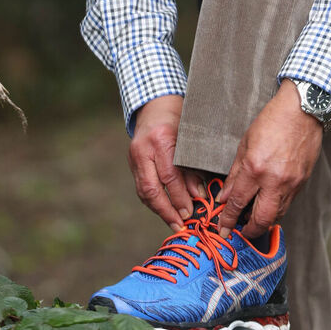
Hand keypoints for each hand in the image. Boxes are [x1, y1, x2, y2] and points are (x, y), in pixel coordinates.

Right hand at [128, 94, 205, 229]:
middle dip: (166, 211)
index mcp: (161, 140)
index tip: (190, 213)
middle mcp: (143, 149)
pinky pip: (142, 187)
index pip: (169, 176)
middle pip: (152, 188)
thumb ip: (193, 168)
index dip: (180, 198)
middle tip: (180, 224)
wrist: (155, 105)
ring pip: (144, 191)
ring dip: (159, 210)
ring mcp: (134, 156)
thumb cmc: (179, 119)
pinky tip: (164, 210)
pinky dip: (153, 201)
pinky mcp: (132, 162)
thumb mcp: (190, 139)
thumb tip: (199, 196)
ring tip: (173, 223)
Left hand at [217, 80, 322, 239]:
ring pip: (277, 215)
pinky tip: (268, 203)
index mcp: (255, 168)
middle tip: (240, 231)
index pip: (237, 203)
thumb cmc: (272, 121)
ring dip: (264, 220)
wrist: (303, 111)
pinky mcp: (303, 182)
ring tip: (253, 217)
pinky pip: (288, 203)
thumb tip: (224, 196)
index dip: (228, 219)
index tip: (222, 229)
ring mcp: (291, 183)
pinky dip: (276, 208)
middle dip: (249, 230)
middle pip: (261, 219)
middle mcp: (274, 180)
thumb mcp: (245, 144)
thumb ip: (235, 174)